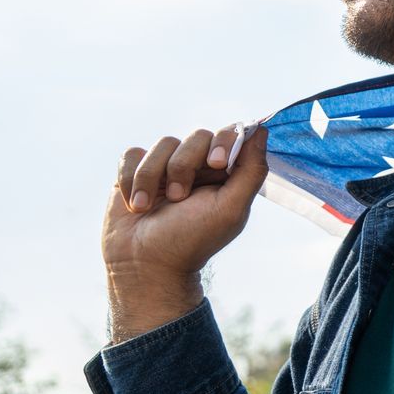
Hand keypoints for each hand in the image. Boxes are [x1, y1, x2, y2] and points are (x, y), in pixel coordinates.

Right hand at [100, 122, 270, 342]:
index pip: (231, 135)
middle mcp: (197, 166)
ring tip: (149, 207)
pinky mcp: (134, 172)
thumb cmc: (192, 240)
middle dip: (185, 166)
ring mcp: (165, 167)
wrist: (144, 264)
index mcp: (225, 173)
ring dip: (154, 177)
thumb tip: (261, 130)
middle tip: (179, 197)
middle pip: (197, 136)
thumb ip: (251, 171)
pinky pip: (133, 154)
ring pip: (163, 144)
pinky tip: (135, 203)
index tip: (217, 164)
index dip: (224, 141)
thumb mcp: (231, 209)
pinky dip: (131, 178)